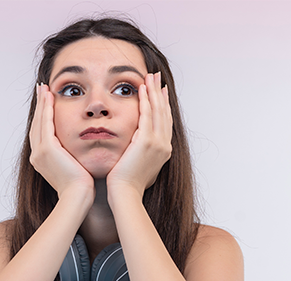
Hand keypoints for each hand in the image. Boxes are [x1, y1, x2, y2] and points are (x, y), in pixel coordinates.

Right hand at [29, 84, 94, 199]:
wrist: (78, 197)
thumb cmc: (80, 187)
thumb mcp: (73, 168)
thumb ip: (71, 157)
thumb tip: (77, 150)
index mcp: (41, 160)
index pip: (40, 132)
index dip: (41, 116)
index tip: (46, 102)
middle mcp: (37, 155)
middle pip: (36, 124)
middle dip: (39, 106)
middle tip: (42, 89)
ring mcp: (40, 152)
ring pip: (39, 121)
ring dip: (42, 103)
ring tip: (44, 88)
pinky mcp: (48, 149)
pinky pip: (46, 123)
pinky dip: (46, 109)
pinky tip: (50, 96)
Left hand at [106, 72, 172, 199]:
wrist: (125, 194)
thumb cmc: (127, 185)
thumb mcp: (139, 166)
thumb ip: (141, 154)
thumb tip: (136, 148)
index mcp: (163, 151)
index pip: (165, 122)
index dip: (163, 105)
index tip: (160, 91)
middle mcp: (164, 145)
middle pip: (165, 112)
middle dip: (160, 93)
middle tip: (157, 76)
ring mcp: (157, 143)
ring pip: (158, 110)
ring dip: (153, 91)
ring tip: (149, 76)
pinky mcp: (146, 142)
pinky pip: (147, 115)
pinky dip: (146, 100)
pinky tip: (141, 89)